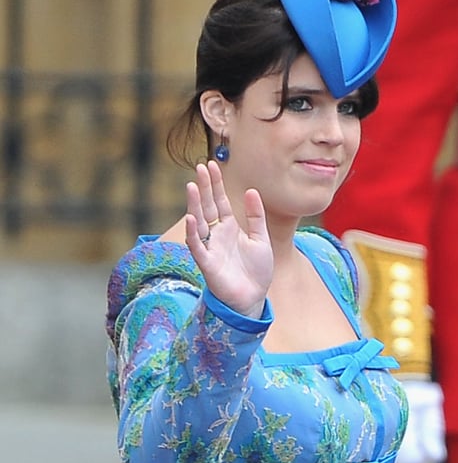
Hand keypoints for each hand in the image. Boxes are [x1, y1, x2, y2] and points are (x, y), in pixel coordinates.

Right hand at [185, 160, 272, 318]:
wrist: (254, 297)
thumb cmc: (256, 271)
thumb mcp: (261, 238)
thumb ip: (256, 216)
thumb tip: (251, 190)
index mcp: (229, 228)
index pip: (219, 201)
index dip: (215, 184)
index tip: (210, 165)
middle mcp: (217, 235)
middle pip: (207, 207)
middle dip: (204, 188)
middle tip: (200, 167)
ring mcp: (210, 248)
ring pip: (199, 222)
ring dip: (195, 205)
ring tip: (192, 186)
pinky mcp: (207, 264)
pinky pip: (197, 246)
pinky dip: (193, 233)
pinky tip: (191, 218)